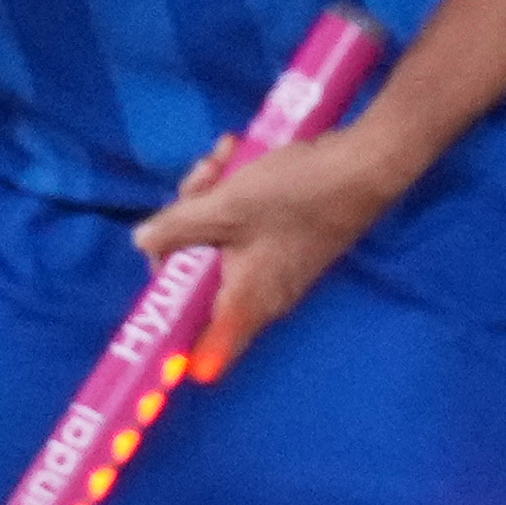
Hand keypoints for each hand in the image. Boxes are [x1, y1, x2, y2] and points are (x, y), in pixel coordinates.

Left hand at [135, 120, 411, 373]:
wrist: (363, 166)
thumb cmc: (295, 195)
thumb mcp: (224, 206)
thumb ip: (175, 228)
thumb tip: (142, 244)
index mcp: (243, 303)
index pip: (201, 351)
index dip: (171, 333)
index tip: (154, 294)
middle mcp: (259, 295)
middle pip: (199, 274)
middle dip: (188, 222)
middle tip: (200, 183)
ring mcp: (274, 267)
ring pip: (219, 238)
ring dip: (211, 195)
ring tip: (224, 157)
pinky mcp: (286, 240)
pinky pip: (244, 225)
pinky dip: (235, 192)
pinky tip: (238, 153)